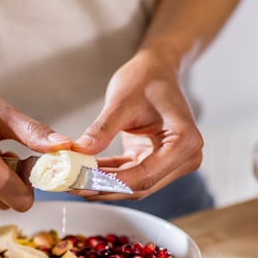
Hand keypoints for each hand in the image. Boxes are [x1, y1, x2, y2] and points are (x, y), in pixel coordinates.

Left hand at [72, 47, 202, 200]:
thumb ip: (102, 130)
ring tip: (74, 181)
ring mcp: (172, 162)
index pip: (144, 175)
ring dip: (103, 184)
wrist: (157, 69)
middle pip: (140, 185)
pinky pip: (129, 175)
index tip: (82, 182)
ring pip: (133, 185)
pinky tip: (86, 172)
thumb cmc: (146, 78)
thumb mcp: (121, 101)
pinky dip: (108, 175)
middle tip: (72, 185)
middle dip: (104, 187)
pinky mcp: (157, 161)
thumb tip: (80, 152)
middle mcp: (185, 158)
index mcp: (184, 142)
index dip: (111, 183)